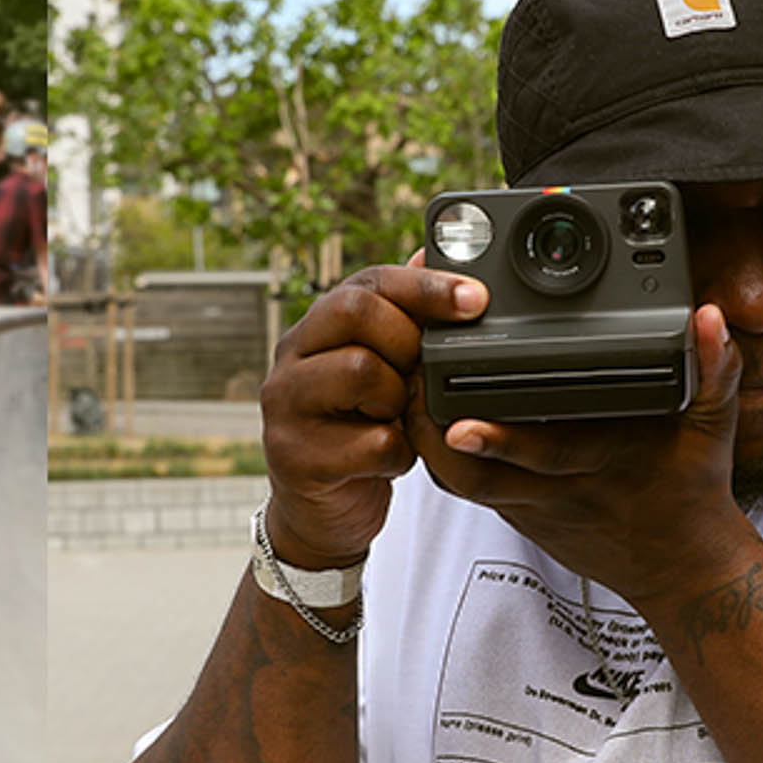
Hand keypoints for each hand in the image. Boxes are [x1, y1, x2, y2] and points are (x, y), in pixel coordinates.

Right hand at [258, 264, 486, 570]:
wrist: (321, 513)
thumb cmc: (357, 432)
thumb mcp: (384, 370)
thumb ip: (403, 318)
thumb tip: (430, 249)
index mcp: (317, 327)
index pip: (369, 281)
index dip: (426, 285)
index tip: (476, 300)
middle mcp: (292, 357)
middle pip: (356, 311)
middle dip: (408, 339)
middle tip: (419, 374)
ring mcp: (287, 406)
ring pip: (363, 371)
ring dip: (400, 398)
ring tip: (397, 419)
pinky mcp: (297, 456)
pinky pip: (372, 441)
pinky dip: (399, 453)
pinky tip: (393, 459)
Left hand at [411, 302, 753, 606]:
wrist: (679, 567)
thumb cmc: (692, 490)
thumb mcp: (713, 428)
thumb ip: (715, 371)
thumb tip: (711, 319)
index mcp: (603, 461)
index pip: (546, 454)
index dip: (501, 442)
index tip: (460, 425)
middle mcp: (558, 489)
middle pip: (478, 475)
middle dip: (434, 440)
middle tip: (400, 391)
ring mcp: (532, 506)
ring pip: (461, 484)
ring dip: (423, 446)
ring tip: (398, 392)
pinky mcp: (516, 513)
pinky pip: (466, 489)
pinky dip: (437, 456)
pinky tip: (415, 415)